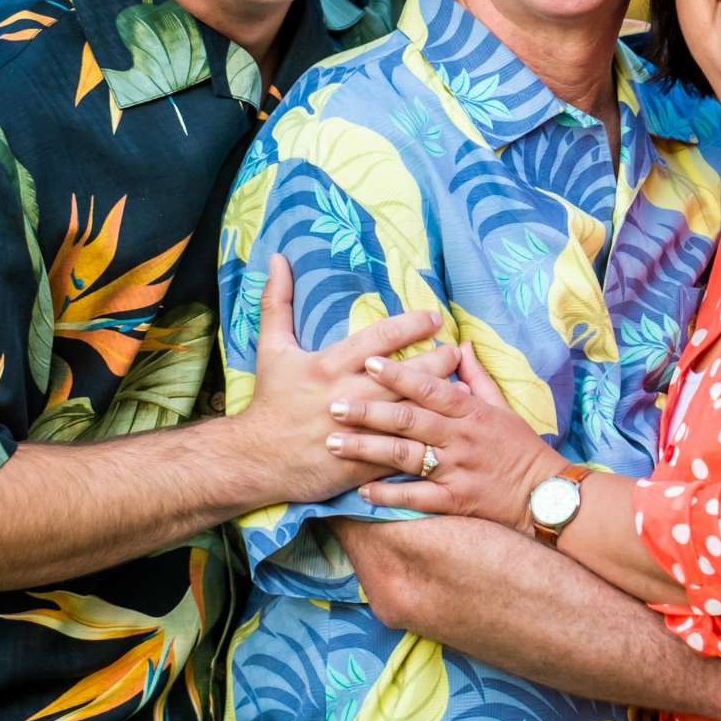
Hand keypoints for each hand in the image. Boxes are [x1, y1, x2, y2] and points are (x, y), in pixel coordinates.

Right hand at [229, 255, 454, 505]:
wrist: (256, 459)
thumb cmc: (269, 400)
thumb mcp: (271, 348)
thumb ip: (278, 302)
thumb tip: (277, 258)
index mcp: (329, 365)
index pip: (380, 338)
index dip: (412, 325)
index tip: (435, 317)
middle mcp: (347, 395)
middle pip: (405, 374)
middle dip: (437, 361)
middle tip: (457, 351)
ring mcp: (357, 431)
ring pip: (409, 411)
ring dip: (439, 398)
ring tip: (465, 385)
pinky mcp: (362, 461)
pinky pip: (401, 448)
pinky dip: (426, 437)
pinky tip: (446, 427)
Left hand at [326, 344, 570, 530]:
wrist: (544, 494)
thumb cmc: (520, 446)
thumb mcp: (502, 405)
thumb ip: (476, 376)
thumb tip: (459, 344)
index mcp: (471, 410)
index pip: (430, 387)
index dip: (399, 374)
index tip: (367, 362)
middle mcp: (460, 437)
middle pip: (408, 420)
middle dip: (368, 411)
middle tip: (333, 404)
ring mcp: (457, 470)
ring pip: (405, 456)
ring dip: (366, 449)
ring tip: (333, 443)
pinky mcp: (455, 501)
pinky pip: (416, 497)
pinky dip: (389, 494)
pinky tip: (361, 491)